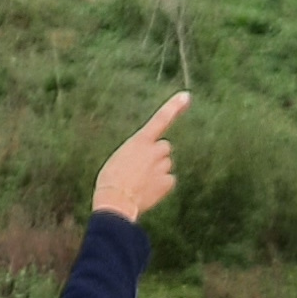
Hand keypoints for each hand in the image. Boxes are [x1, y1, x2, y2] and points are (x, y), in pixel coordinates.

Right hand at [92, 92, 190, 222]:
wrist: (116, 202)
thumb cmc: (110, 181)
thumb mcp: (119, 159)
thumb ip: (136, 154)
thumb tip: (145, 162)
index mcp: (139, 141)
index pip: (160, 119)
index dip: (174, 107)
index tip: (186, 96)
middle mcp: (154, 150)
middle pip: (164, 147)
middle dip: (157, 155)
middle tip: (141, 168)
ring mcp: (162, 166)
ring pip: (166, 165)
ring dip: (157, 171)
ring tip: (140, 182)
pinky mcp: (168, 182)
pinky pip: (168, 181)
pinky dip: (160, 186)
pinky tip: (147, 192)